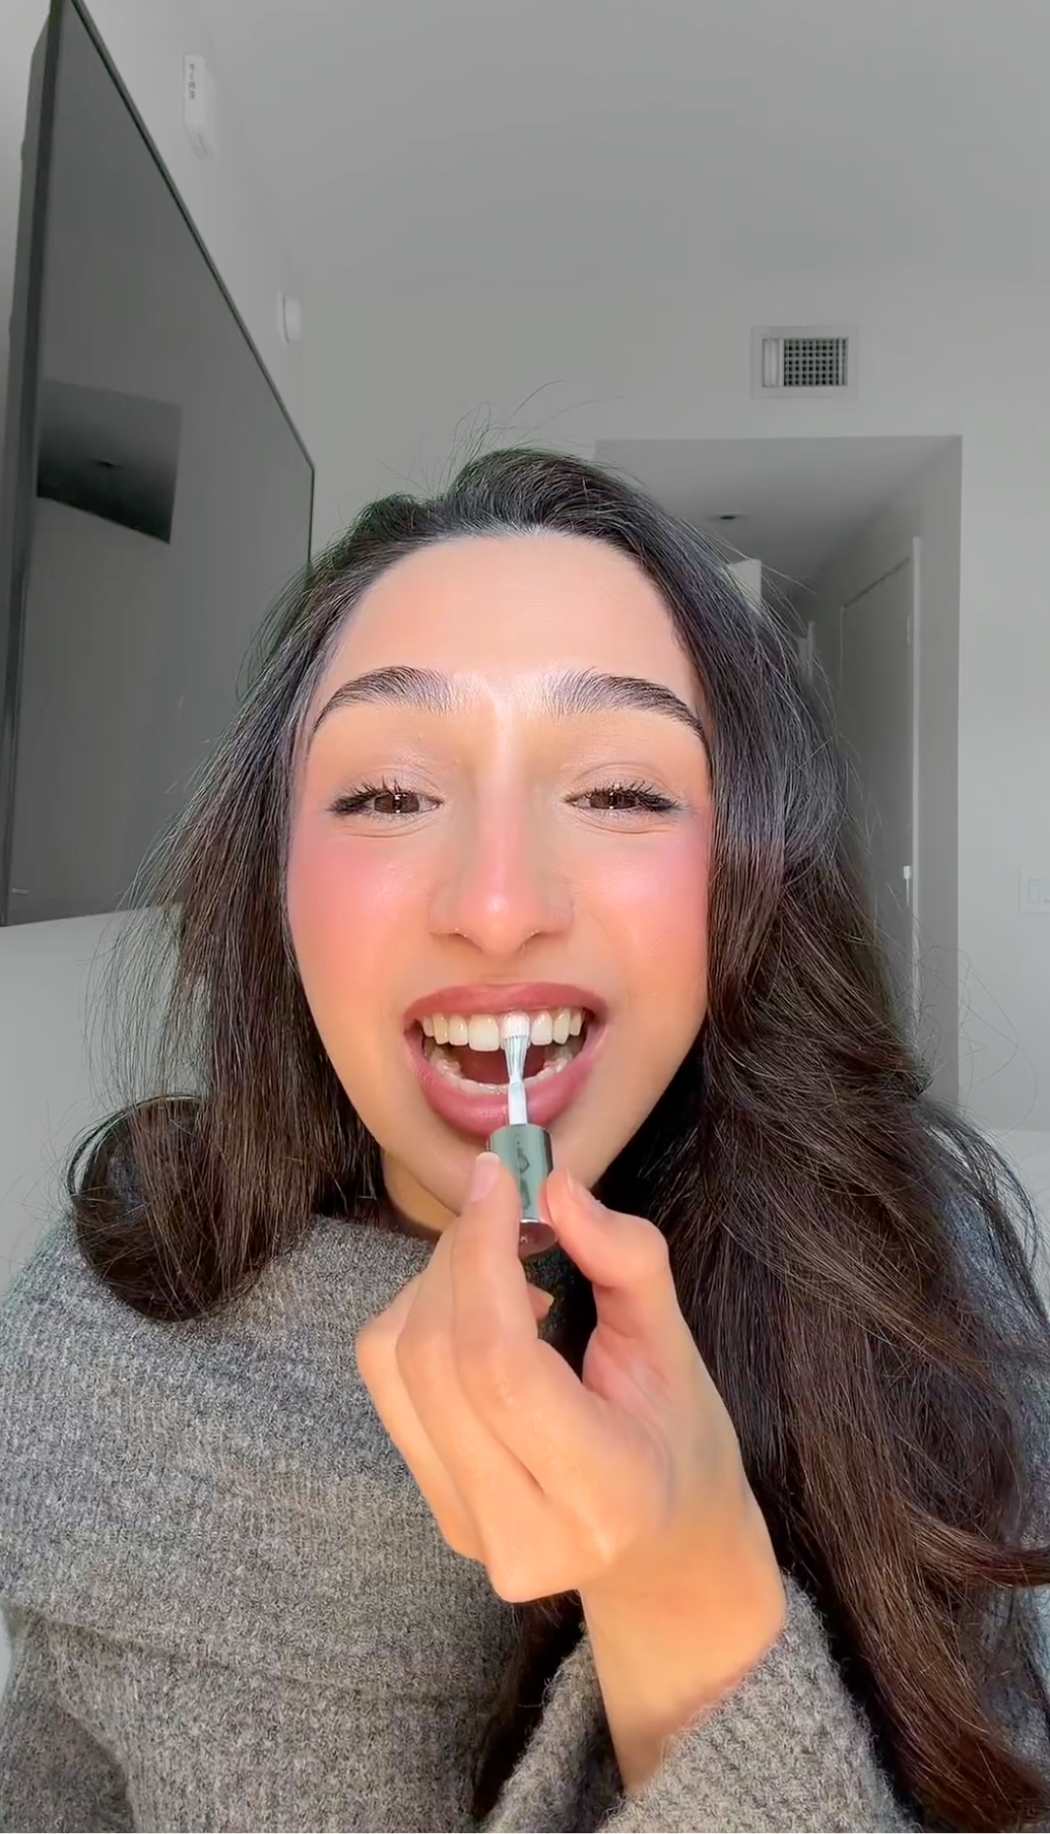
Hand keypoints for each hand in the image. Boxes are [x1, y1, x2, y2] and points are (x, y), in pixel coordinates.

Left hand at [353, 1151, 766, 1605]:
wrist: (666, 1550)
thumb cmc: (683, 1440)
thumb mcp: (679, 1347)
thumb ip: (627, 1261)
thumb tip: (554, 1188)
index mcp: (605, 1494)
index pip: (501, 1367)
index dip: (483, 1258)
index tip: (497, 1179)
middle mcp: (522, 1531)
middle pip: (436, 1360)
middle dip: (460, 1255)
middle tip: (504, 1206)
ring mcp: (467, 1528)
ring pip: (396, 1368)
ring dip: (435, 1284)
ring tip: (503, 1268)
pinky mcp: (437, 1510)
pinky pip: (390, 1388)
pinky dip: (422, 1321)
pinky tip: (484, 1318)